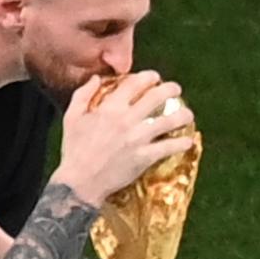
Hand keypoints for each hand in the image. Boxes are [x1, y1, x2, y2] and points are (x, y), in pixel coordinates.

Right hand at [49, 72, 195, 207]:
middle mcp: (126, 119)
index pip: (134, 83)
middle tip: (176, 90)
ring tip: (188, 114)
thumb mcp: (71, 118)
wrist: (80, 181)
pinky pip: (168, 148)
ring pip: (168, 121)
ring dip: (182, 115)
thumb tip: (96, 78)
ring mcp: (137, 139)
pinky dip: (181, 144)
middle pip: (156, 97)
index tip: (154, 77)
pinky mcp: (144, 157)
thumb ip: (83, 94)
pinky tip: (188, 141)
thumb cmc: (74, 149)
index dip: (148, 77)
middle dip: (170, 89)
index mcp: (110, 108)